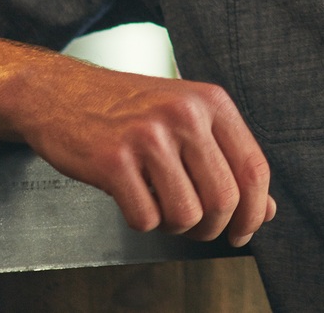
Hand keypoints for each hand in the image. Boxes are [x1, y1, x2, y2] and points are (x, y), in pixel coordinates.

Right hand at [0, 60, 277, 247]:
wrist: (60, 92)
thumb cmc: (127, 108)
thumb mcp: (186, 119)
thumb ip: (226, 159)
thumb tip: (263, 208)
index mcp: (211, 102)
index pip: (254, 168)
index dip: (253, 211)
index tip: (245, 230)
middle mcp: (185, 115)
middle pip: (224, 198)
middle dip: (213, 227)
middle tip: (197, 228)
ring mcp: (148, 136)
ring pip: (187, 215)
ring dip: (175, 226)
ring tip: (160, 206)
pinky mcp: (113, 160)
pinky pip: (146, 218)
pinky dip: (142, 220)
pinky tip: (133, 198)